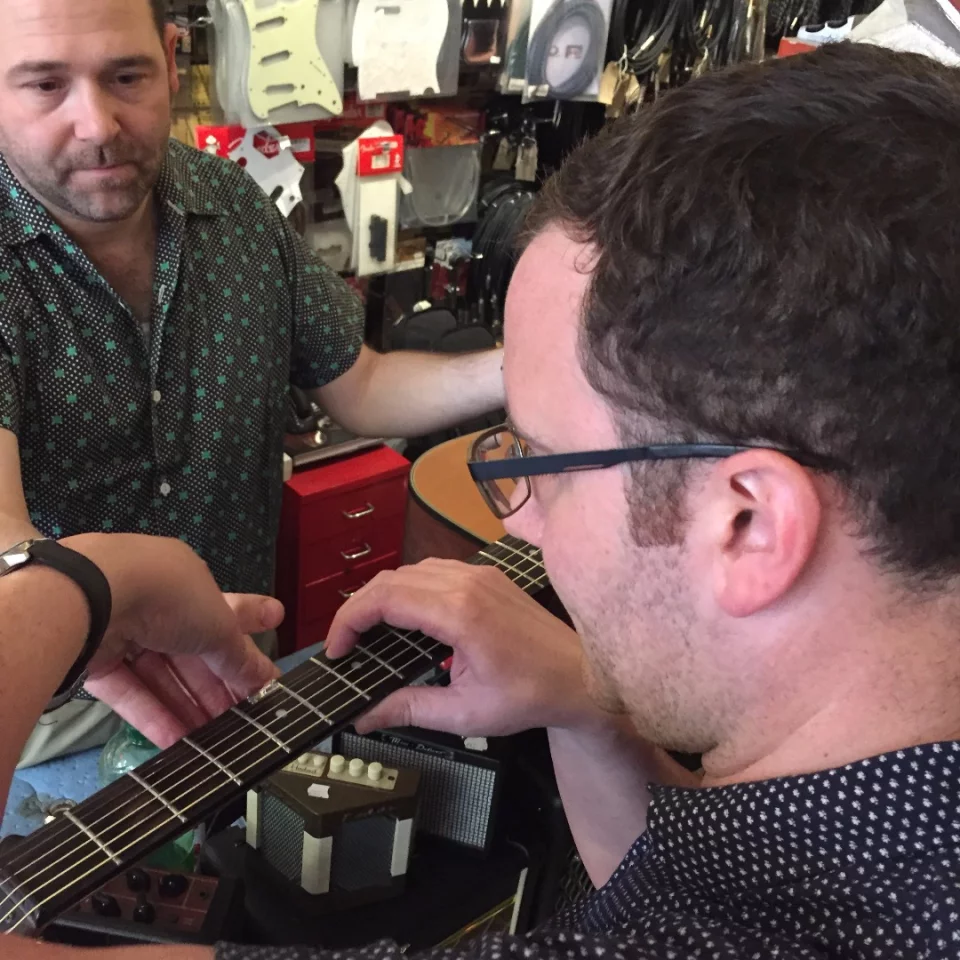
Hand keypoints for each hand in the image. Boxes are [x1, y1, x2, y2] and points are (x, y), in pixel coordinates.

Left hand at [72, 535, 282, 748]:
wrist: (91, 595)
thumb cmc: (168, 596)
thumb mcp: (219, 626)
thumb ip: (240, 656)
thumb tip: (266, 678)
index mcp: (188, 582)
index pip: (225, 616)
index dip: (249, 643)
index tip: (269, 672)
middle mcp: (155, 603)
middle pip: (194, 652)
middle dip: (220, 686)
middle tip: (244, 719)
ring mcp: (123, 631)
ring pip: (162, 675)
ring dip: (189, 706)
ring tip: (216, 741)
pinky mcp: (94, 661)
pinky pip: (130, 690)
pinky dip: (153, 715)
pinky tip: (178, 742)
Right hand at [325, 558, 596, 737]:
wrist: (581, 677)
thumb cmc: (531, 694)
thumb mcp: (464, 713)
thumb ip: (408, 709)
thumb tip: (365, 716)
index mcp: (460, 613)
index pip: (385, 598)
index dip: (349, 620)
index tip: (337, 649)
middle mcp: (468, 583)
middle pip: (392, 579)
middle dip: (359, 608)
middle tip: (345, 644)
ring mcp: (479, 575)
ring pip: (411, 570)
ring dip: (384, 595)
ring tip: (369, 632)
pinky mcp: (487, 577)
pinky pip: (435, 570)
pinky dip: (410, 588)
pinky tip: (406, 617)